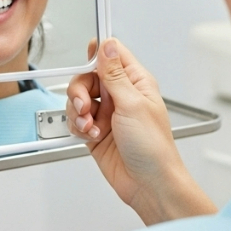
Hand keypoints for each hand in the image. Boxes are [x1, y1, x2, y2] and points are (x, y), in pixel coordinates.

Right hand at [66, 39, 216, 224]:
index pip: (111, 55)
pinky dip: (78, 127)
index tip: (86, 68)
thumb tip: (107, 45)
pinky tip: (91, 136)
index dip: (95, 56)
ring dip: (78, 112)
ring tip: (90, 126)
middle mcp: (121, 95)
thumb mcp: (132, 104)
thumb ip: (115, 74)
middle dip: (80, 91)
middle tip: (85, 106)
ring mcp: (107, 114)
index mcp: (135, 82)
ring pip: (78, 99)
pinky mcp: (96, 132)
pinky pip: (76, 121)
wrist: (148, 184)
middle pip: (87, 78)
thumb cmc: (154, 148)